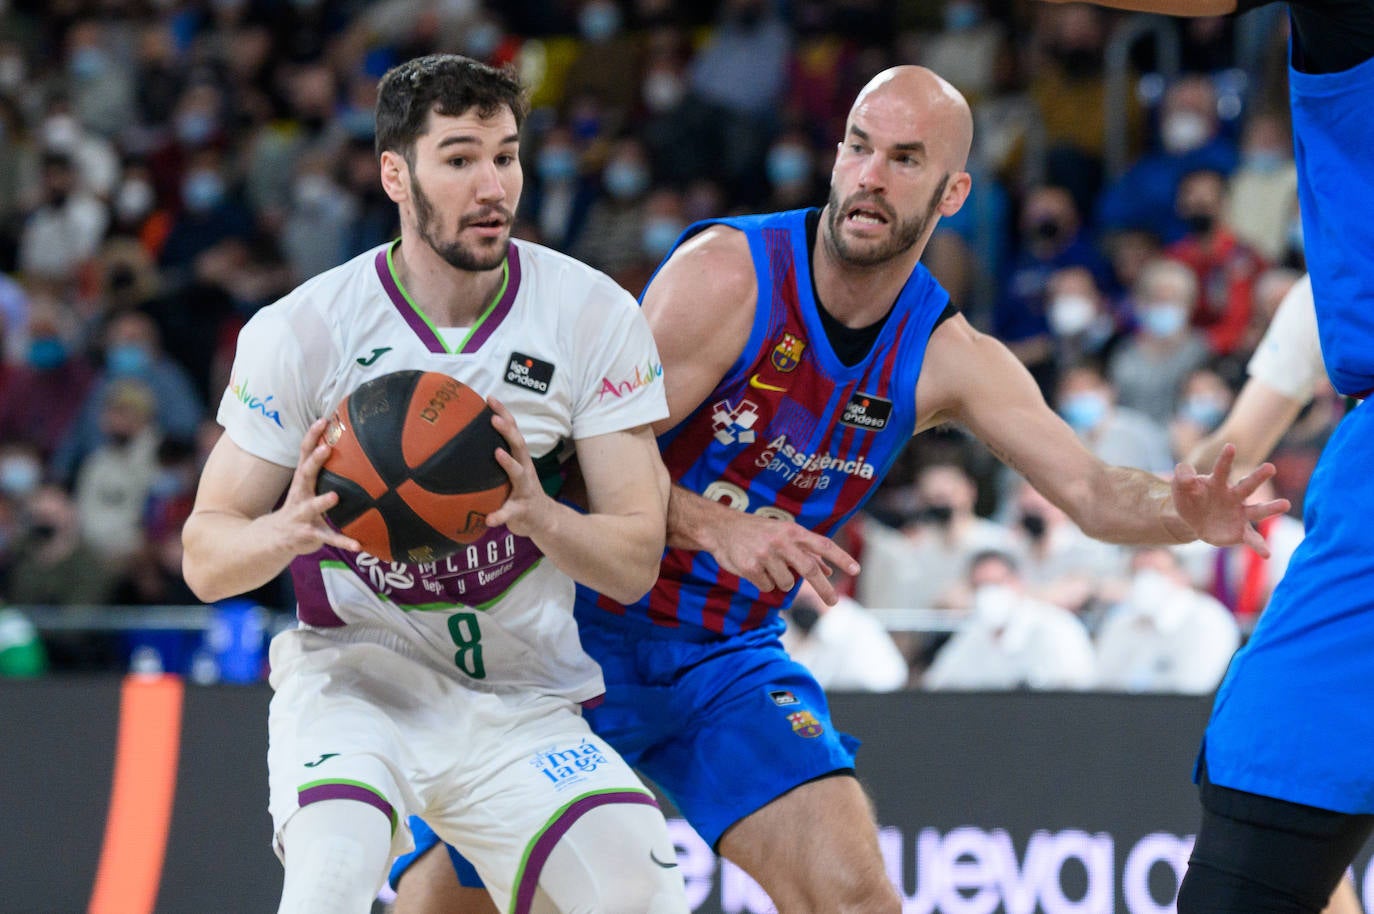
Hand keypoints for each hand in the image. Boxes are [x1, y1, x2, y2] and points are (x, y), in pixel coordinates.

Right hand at [271, 418, 360, 554]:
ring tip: (335, 496)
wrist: (274, 538)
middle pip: (304, 474)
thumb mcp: (305, 485)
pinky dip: (342, 541)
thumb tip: (345, 442)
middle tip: (326, 448)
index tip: (323, 420)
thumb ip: (320, 468)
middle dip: (314, 461)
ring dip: (321, 501)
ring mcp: (302, 515)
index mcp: (301, 480)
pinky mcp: (309, 535)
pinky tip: (357, 544)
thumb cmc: (299, 505)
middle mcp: (300, 495)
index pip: (304, 453)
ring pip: (311, 507)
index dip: (312, 436)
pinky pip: (327, 538)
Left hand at [484, 396, 554, 537]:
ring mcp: (525, 489)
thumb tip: (467, 439)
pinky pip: (510, 512)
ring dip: (508, 463)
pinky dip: (500, 515)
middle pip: (519, 445)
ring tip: (497, 453)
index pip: (513, 430)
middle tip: (493, 419)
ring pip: (518, 474)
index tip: (489, 398)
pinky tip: (489, 519)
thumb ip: (498, 456)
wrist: (544, 519)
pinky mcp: (522, 510)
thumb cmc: (522, 491)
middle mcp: (525, 469)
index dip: (503, 414)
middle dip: (507, 431)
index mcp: (520, 458)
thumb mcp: (513, 470)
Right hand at [703, 508, 859, 605]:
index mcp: (792, 531)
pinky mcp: (750, 567)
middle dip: (824, 589)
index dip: (840, 557)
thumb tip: (829, 571)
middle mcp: (781, 541)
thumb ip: (807, 551)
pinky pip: (766, 587)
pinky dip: (764, 583)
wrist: (721, 528)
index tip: (855, 570)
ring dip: (781, 582)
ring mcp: (765, 554)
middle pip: (809, 569)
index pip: (822, 544)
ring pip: (785, 583)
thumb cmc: (758, 531)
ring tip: (769, 567)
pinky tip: (755, 569)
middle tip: (834, 602)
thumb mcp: (784, 533)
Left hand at [1172, 444, 1289, 556]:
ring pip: (1257, 510)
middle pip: (1247, 485)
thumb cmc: (1189, 497)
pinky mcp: (1240, 532)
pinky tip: (1267, 554)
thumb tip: (1188, 476)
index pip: (1222, 469)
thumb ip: (1182, 476)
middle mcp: (1234, 496)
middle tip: (1270, 467)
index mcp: (1218, 482)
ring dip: (1271, 508)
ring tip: (1285, 504)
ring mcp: (1240, 514)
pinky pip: (1252, 539)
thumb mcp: (1180, 487)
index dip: (1225, 458)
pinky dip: (1260, 546)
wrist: (1192, 519)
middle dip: (1258, 477)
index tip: (1230, 445)